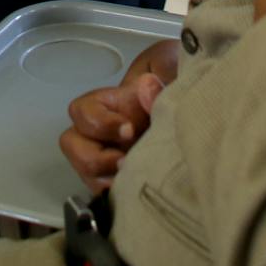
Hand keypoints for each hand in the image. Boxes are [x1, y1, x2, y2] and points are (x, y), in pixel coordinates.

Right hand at [58, 40, 180, 193]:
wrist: (193, 113)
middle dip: (95, 157)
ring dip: (105, 179)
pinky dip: (118, 196)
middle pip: (72, 146)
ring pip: (85, 174)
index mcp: (106, 104)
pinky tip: (137, 192)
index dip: (100, 123)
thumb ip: (158, 77)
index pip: (81, 111)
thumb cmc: (175, 83)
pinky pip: (104, 194)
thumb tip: (147, 87)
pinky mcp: (120, 182)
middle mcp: (99, 133)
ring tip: (133, 176)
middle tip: (126, 160)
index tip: (129, 129)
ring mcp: (107, 159)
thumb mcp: (170, 69)